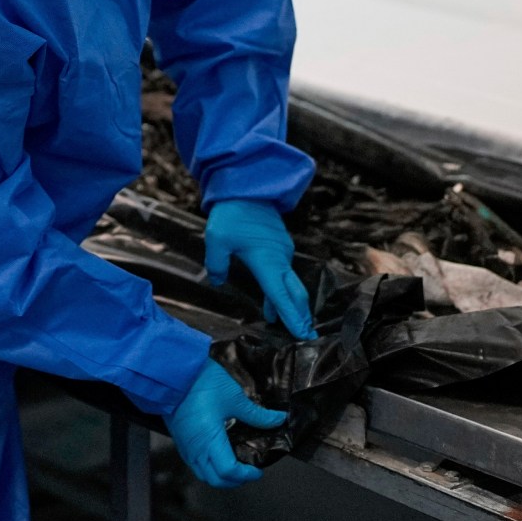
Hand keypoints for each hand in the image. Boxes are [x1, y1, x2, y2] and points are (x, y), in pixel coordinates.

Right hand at [164, 361, 286, 488]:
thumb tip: (277, 420)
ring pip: (202, 474)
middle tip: (249, 472)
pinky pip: (194, 463)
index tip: (258, 469)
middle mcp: (195, 449)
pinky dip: (208, 466)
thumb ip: (257, 415)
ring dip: (220, 476)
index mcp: (209, 441)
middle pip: (215, 480)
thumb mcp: (234, 398)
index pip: (229, 472)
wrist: (173, 372)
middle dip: (234, 481)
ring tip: (235, 466)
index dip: (246, 475)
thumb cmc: (201, 383)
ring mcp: (185, 446)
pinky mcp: (179, 439)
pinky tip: (218, 453)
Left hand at [204, 199, 316, 338]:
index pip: (281, 296)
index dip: (291, 317)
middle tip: (304, 335)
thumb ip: (217, 264)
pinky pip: (284, 272)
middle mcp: (280, 259)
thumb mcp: (217, 240)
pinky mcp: (280, 245)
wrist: (247, 185)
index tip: (302, 335)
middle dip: (299, 315)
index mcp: (267, 262)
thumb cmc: (232, 213)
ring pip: (290, 282)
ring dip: (289, 302)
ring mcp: (283, 251)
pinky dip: (283, 288)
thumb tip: (217, 280)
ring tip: (287, 321)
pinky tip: (274, 296)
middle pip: (295, 293)